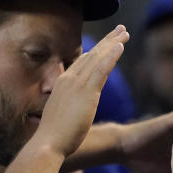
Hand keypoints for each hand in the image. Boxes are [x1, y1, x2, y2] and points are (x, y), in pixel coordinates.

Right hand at [36, 26, 128, 157]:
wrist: (48, 143)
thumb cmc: (54, 136)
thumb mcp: (63, 115)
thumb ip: (70, 107)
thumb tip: (73, 110)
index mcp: (63, 84)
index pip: (82, 63)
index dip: (96, 51)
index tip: (108, 42)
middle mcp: (69, 80)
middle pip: (91, 55)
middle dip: (107, 41)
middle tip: (121, 29)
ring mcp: (77, 84)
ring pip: (98, 58)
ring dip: (112, 43)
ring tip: (125, 32)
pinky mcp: (87, 92)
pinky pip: (101, 69)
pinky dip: (111, 56)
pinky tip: (120, 46)